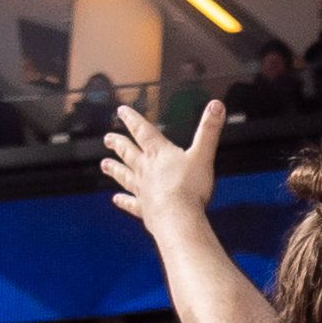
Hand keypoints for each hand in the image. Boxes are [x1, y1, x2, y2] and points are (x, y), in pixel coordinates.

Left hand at [96, 96, 225, 231]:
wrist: (177, 217)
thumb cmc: (189, 187)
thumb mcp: (203, 154)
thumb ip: (209, 130)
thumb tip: (216, 106)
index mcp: (159, 153)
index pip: (143, 131)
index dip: (132, 119)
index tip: (121, 111)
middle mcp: (146, 169)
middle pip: (128, 153)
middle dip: (118, 143)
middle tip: (107, 138)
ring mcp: (142, 189)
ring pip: (124, 176)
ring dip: (115, 169)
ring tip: (105, 164)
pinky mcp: (144, 208)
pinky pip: (131, 203)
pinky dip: (123, 201)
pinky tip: (117, 199)